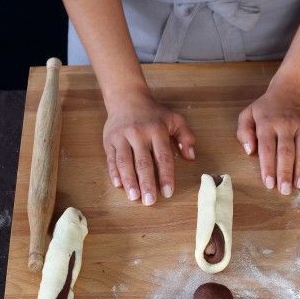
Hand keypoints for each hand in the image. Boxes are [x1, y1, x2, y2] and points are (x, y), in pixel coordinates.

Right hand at [103, 90, 194, 204]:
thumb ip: (185, 137)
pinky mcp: (109, 140)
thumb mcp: (174, 119)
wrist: (126, 97)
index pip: (163, 157)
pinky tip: (118, 184)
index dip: (166, 176)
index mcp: (157, 130)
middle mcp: (138, 134)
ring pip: (124, 162)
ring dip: (129, 181)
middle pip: (143, 162)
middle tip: (149, 201)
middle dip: (146, 183)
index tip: (167, 192)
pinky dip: (113, 172)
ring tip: (134, 197)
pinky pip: (111, 158)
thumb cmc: (154, 113)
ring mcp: (121, 137)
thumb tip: (191, 157)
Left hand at [236, 81, 299, 194]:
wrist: (292, 89)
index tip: (269, 184)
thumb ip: (244, 132)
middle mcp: (285, 124)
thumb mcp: (248, 114)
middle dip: (285, 173)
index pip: (267, 149)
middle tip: (285, 191)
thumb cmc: (266, 107)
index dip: (268, 167)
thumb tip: (250, 151)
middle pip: (286, 152)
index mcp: (267, 123)